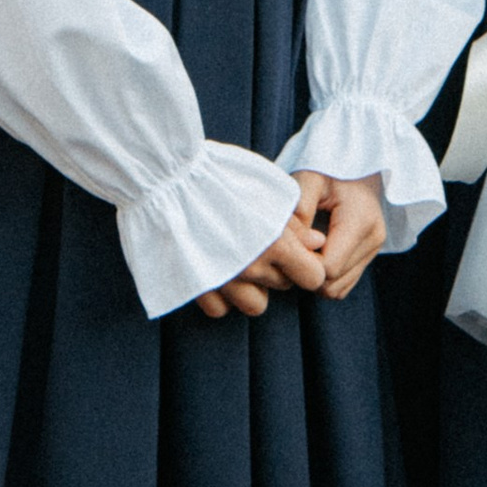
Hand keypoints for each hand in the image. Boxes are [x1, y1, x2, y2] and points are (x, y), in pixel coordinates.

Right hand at [195, 178, 333, 318]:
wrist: (170, 179)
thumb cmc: (223, 177)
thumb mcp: (267, 191)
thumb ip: (295, 222)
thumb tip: (316, 243)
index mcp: (275, 245)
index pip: (313, 278)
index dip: (308, 265)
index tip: (298, 252)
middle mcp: (251, 268)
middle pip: (284, 286)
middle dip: (279, 269)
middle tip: (262, 244)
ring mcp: (223, 282)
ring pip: (255, 304)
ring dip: (254, 289)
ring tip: (242, 263)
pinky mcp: (197, 288)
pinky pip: (221, 309)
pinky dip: (223, 297)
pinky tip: (220, 274)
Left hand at [300, 171, 385, 300]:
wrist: (354, 165)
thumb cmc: (327, 169)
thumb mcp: (310, 177)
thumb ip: (300, 206)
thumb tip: (294, 241)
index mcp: (360, 221)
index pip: (328, 268)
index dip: (303, 262)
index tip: (291, 244)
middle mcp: (373, 239)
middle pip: (332, 283)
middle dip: (308, 272)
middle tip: (294, 248)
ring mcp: (374, 250)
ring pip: (337, 289)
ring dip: (316, 277)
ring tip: (304, 250)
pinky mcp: (369, 256)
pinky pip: (343, 286)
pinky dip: (325, 278)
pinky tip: (315, 254)